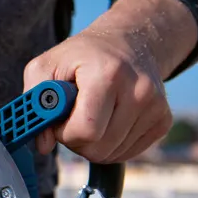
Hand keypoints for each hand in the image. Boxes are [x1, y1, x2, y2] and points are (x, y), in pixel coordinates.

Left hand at [23, 0, 197, 162]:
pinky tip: (107, 121)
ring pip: (112, 154)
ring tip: (89, 115)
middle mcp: (139, 91)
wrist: (129, 43)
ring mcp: (156, 107)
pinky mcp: (164, 121)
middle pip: (99, 148)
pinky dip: (110, 145)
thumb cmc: (81, 56)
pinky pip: (127, 154)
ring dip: (92, 143)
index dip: (64, 132)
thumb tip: (42, 145)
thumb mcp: (46, 65)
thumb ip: (34, 102)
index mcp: (108, 74)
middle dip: (76, 140)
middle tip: (72, 117)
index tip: (59, 118)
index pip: (86, 130)